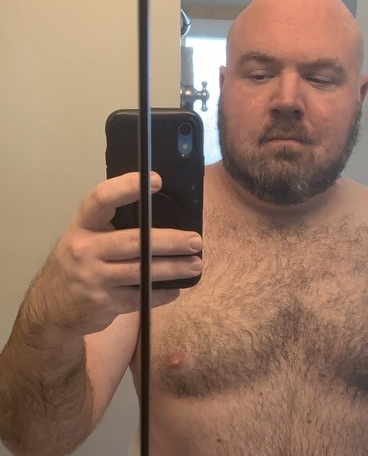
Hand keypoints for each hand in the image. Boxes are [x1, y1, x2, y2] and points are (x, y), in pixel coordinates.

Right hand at [32, 172, 201, 335]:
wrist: (51, 308)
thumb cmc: (78, 263)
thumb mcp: (85, 238)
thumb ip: (112, 227)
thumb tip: (160, 216)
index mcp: (83, 225)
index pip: (101, 198)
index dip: (127, 187)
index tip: (156, 181)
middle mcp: (85, 249)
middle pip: (134, 241)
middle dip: (170, 241)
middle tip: (195, 240)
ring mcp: (93, 278)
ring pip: (142, 271)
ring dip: (174, 268)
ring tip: (195, 265)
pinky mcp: (103, 303)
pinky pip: (140, 297)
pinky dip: (161, 293)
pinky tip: (176, 289)